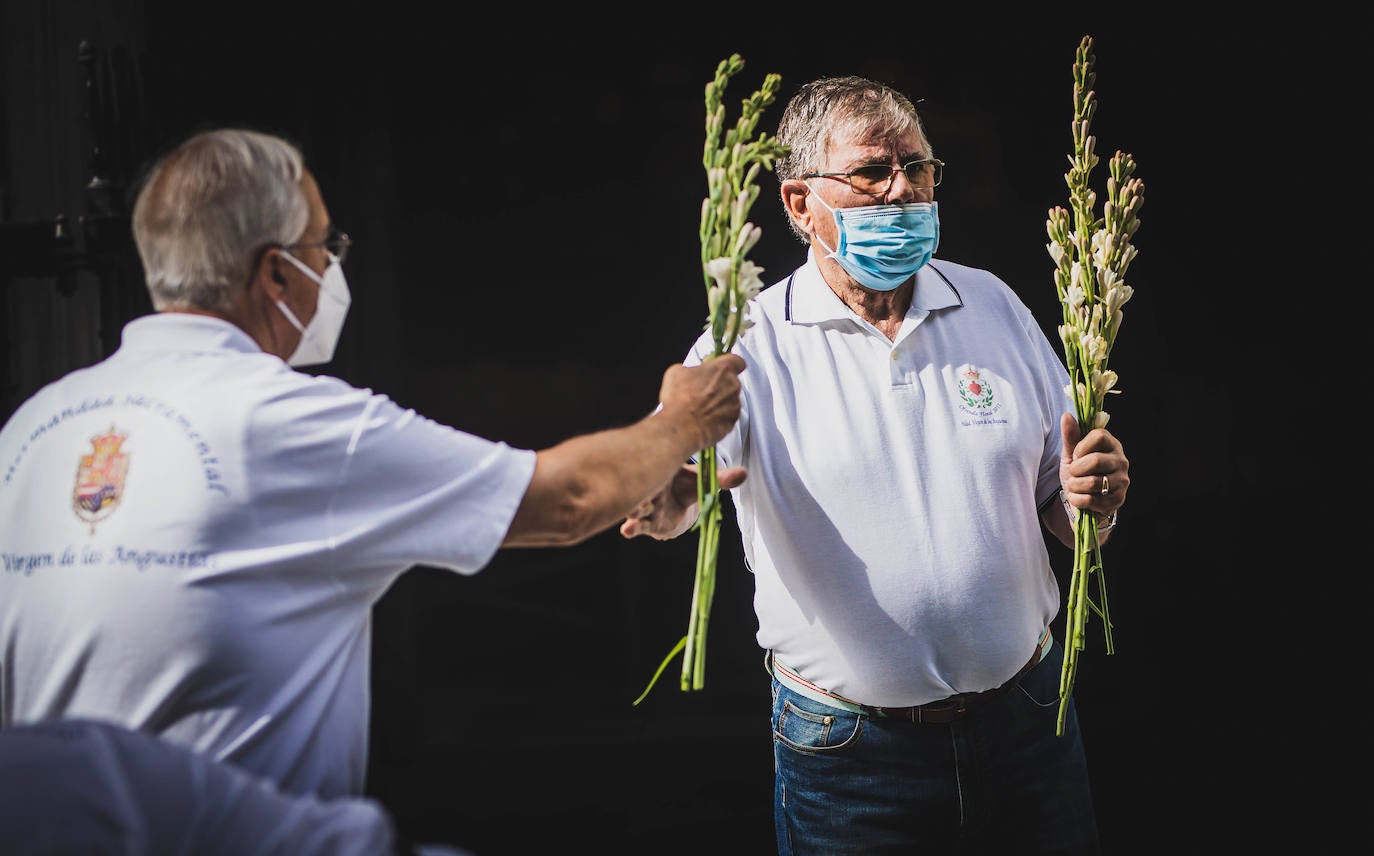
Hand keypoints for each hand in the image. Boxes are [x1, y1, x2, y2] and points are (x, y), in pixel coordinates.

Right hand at [620, 463, 746, 539]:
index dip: (650, 467)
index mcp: (662, 471)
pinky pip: (636, 525)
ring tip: (637, 511)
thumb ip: (721, 478)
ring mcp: (646, 505)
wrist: (680, 499)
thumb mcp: (703, 481)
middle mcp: (650, 487)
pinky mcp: (646, 522)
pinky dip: (632, 528)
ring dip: (635, 510)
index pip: (652, 467)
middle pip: (641, 488)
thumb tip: (744, 474)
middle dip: (641, 489)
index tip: (650, 469)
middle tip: (643, 492)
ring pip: (636, 507)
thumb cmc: (688, 483)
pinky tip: (627, 531)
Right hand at [657, 354, 744, 449]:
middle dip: (719, 385)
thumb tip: (688, 373)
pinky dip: (719, 417)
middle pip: (731, 381)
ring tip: (700, 406)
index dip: (729, 364)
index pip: (737, 361)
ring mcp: (734, 404)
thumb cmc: (680, 399)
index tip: (721, 367)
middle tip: (702, 390)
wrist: (682, 426)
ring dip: (718, 402)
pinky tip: (704, 418)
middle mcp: (733, 385)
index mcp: (723, 369)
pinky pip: (728, 416)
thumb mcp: (676, 372)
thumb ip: (690, 369)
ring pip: (730, 400)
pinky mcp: (732, 422)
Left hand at [1058, 412, 1128, 522]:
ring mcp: (1122, 481)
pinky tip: (1078, 498)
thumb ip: (1070, 436)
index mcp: (1111, 444)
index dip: (1081, 447)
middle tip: (1074, 473)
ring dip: (1075, 486)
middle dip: (1076, 469)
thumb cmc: (1079, 472)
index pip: (1099, 436)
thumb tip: (1067, 415)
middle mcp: (1121, 461)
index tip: (1077, 455)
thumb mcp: (1071, 453)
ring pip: (1092, 482)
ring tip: (1075, 486)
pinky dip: (1077, 500)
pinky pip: (1090, 500)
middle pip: (1095, 460)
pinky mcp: (1118, 500)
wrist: (1082, 499)